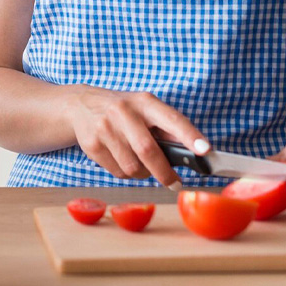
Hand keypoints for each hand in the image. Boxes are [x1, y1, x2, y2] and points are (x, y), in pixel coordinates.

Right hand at [67, 87, 209, 187]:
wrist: (80, 105)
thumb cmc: (123, 111)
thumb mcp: (145, 109)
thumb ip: (167, 128)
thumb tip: (195, 152)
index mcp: (143, 102)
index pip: (171, 119)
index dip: (189, 135)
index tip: (205, 150)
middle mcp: (123, 112)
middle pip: (148, 150)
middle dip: (165, 172)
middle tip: (175, 183)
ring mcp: (104, 128)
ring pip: (132, 167)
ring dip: (143, 173)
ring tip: (141, 164)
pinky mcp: (92, 144)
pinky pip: (117, 172)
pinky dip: (126, 173)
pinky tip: (122, 159)